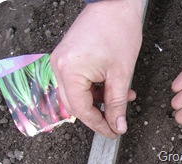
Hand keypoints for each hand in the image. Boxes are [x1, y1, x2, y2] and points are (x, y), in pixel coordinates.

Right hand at [50, 1, 143, 137]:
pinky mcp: (69, 57)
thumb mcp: (121, 73)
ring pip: (79, 93)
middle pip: (76, 103)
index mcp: (69, 71)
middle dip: (98, 114)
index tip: (113, 132)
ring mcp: (62, 61)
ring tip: (122, 97)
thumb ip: (118, 103)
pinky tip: (113, 86)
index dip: (98, 124)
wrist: (115, 3)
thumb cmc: (119, 30)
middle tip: (116, 120)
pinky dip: (96, 88)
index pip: (81, 110)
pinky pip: (79, 81)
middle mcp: (59, 67)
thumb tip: (117, 125)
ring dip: (100, 99)